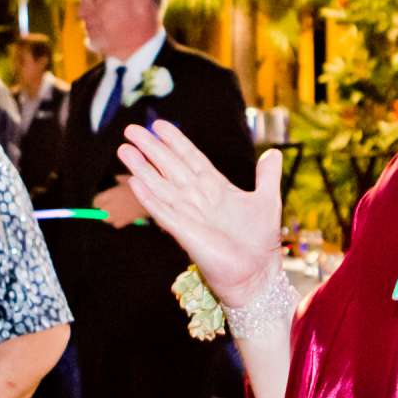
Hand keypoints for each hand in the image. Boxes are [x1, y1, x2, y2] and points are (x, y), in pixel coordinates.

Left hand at [92, 182, 145, 226]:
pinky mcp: (126, 221)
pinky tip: (121, 216)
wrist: (153, 197)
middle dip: (102, 209)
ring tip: (113, 211)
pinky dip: (117, 221)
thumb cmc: (140, 185)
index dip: (98, 200)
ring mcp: (118, 215)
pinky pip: (116, 224)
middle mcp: (111, 206)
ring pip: (107, 219)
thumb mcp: (127, 178)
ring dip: (108, 216)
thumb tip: (114, 179)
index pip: (96, 201)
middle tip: (106, 205)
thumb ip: (118, 180)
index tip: (99, 200)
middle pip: (101, 213)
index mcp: (110, 195)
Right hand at [116, 121, 283, 306]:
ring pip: (161, 187)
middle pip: (170, 167)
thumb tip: (273, 153)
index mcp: (215, 187)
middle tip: (131, 129)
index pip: (190, 158)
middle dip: (151, 148)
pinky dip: (149, 199)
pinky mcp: (185, 234)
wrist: (257, 273)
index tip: (159, 124)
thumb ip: (267, 176)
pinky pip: (164, 213)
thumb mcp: (268, 201)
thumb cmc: (260, 241)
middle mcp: (198, 198)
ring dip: (142, 169)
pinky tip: (135, 183)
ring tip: (124, 150)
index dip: (175, 141)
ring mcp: (189, 215)